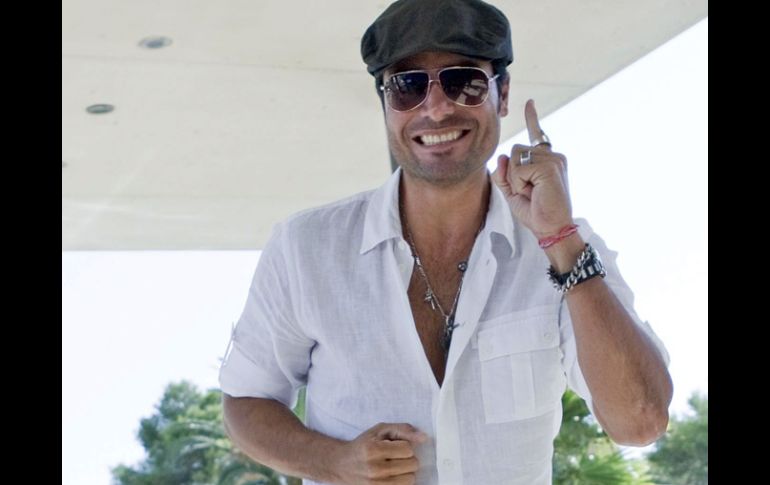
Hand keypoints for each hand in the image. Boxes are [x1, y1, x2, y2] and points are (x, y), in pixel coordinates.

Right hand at [332, 422, 427, 484]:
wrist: (341, 465)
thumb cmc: (363, 444)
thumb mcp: (380, 430)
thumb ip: (403, 430)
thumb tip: (424, 438)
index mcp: (373, 450)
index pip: (408, 449)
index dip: (405, 446)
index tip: (395, 446)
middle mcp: (374, 469)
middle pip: (412, 465)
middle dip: (407, 459)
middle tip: (395, 457)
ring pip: (410, 479)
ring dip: (406, 472)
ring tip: (394, 467)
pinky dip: (401, 482)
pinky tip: (392, 476)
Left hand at [491, 99, 573, 238]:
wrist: (552, 229)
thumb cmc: (536, 213)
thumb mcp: (513, 193)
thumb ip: (504, 175)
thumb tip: (502, 157)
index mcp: (547, 160)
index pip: (537, 136)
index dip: (532, 118)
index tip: (529, 102)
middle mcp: (553, 156)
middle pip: (516, 150)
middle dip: (512, 174)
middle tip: (528, 192)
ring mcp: (553, 159)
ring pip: (515, 157)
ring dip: (516, 179)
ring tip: (532, 192)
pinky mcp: (549, 166)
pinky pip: (518, 167)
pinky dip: (519, 182)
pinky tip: (533, 191)